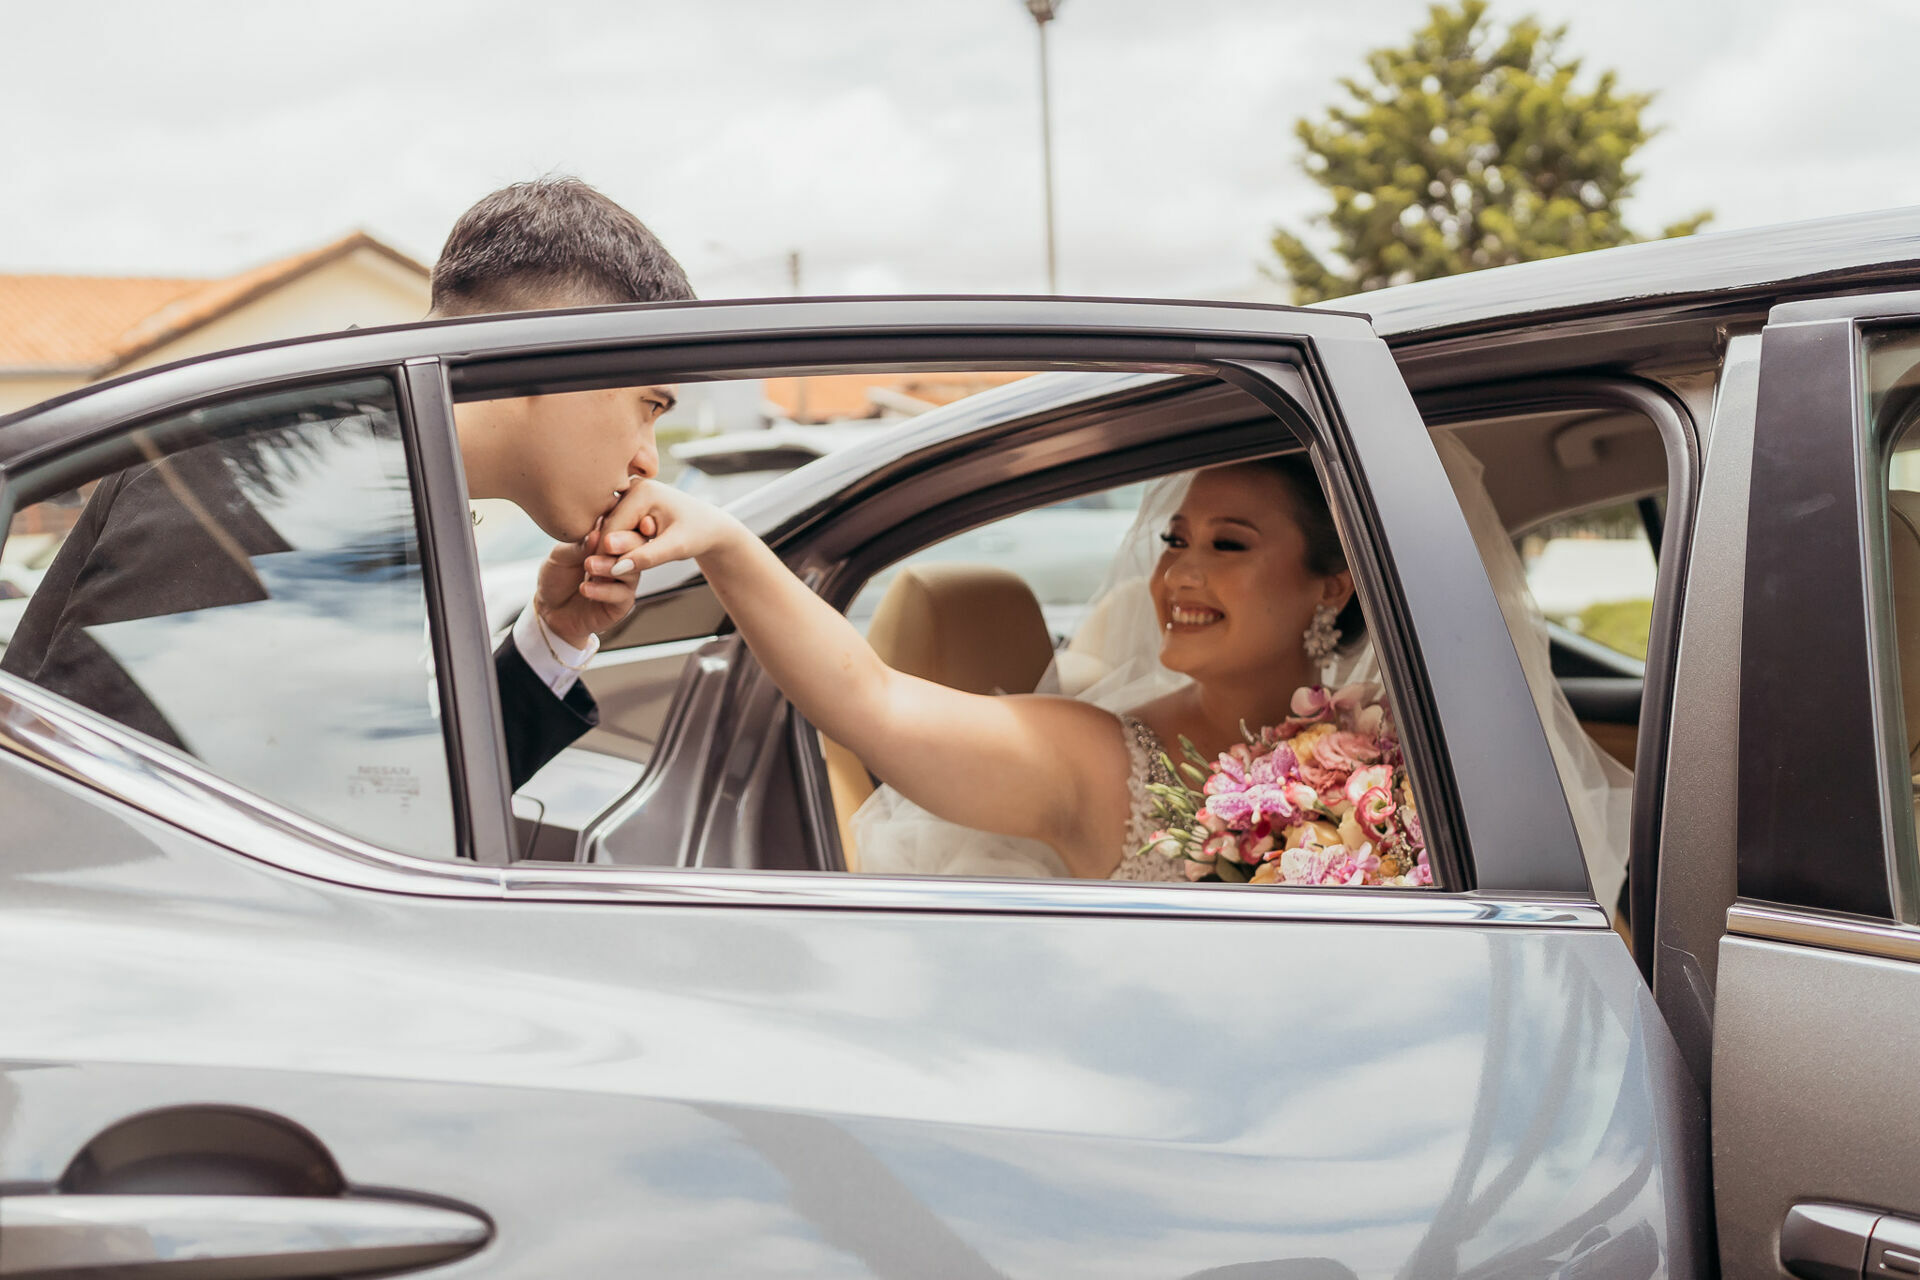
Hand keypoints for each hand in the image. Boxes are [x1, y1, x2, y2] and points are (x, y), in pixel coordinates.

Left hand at [531, 504, 652, 650]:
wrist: (549, 611)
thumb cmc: (556, 577)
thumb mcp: (560, 556)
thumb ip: (578, 546)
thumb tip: (596, 533)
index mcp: (610, 539)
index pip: (625, 524)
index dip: (626, 518)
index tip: (620, 515)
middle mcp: (622, 557)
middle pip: (637, 545)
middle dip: (625, 542)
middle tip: (607, 543)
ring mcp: (625, 580)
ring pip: (632, 570)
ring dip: (610, 566)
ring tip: (589, 566)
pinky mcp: (622, 603)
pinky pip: (621, 594)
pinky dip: (604, 590)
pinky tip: (585, 588)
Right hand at [583, 480, 744, 581]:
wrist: (710, 526)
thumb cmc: (699, 533)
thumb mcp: (677, 547)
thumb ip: (647, 557)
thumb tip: (616, 568)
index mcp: (642, 491)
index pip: (612, 528)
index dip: (606, 556)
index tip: (600, 579)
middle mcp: (633, 486)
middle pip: (608, 526)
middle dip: (607, 553)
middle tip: (602, 580)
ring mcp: (630, 492)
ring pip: (609, 528)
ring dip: (611, 550)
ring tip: (614, 570)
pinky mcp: (630, 502)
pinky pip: (616, 526)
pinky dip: (618, 544)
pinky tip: (623, 558)